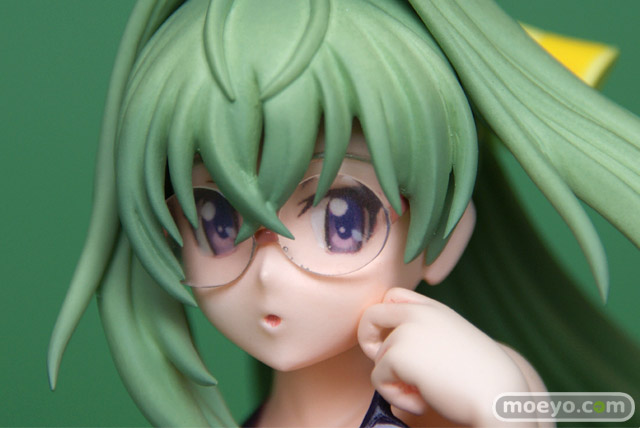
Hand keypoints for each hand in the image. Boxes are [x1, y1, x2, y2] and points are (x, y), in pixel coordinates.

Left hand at [358, 287, 532, 426]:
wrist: (498, 396)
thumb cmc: (483, 379)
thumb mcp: (454, 343)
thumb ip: (427, 335)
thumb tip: (390, 349)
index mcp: (434, 309)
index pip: (393, 295)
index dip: (384, 319)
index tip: (389, 341)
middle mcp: (418, 313)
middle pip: (371, 316)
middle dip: (368, 341)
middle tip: (387, 367)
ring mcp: (407, 331)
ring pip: (377, 359)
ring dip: (396, 382)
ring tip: (426, 393)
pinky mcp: (399, 354)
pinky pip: (378, 380)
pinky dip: (397, 396)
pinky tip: (423, 401)